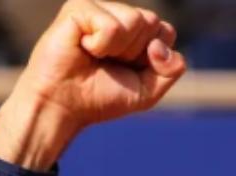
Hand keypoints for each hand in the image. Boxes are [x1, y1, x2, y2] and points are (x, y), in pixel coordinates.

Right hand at [0, 0, 185, 168]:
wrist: (63, 106)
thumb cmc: (101, 97)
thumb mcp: (148, 91)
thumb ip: (171, 69)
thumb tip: (160, 45)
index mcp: (136, 31)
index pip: (166, 31)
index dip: (154, 58)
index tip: (129, 69)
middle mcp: (118, 14)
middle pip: (152, 22)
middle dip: (136, 52)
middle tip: (109, 63)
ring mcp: (98, 8)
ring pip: (135, 20)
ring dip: (119, 49)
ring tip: (96, 56)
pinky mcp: (79, 8)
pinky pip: (112, 26)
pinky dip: (101, 46)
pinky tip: (83, 48)